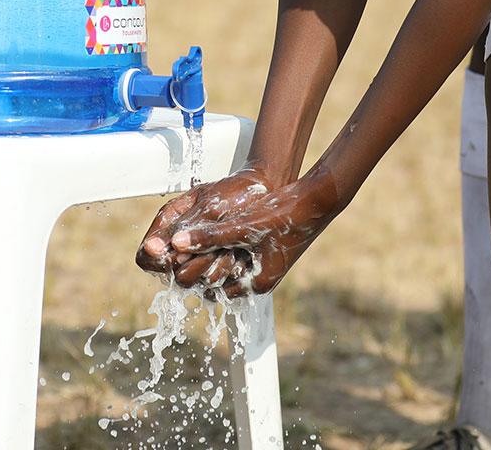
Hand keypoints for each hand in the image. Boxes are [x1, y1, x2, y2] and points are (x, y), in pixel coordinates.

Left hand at [162, 167, 349, 297]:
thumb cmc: (283, 214)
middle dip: (200, 267)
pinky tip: (213, 232)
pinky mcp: (265, 254)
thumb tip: (177, 242)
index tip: (175, 259)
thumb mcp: (243, 226)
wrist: (315, 201)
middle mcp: (259, 281)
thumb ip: (210, 235)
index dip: (192, 274)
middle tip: (178, 252)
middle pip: (218, 281)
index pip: (212, 289)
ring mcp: (263, 268)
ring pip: (226, 268)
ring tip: (192, 241)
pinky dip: (223, 249)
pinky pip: (236, 257)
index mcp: (255, 283)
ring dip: (210, 256)